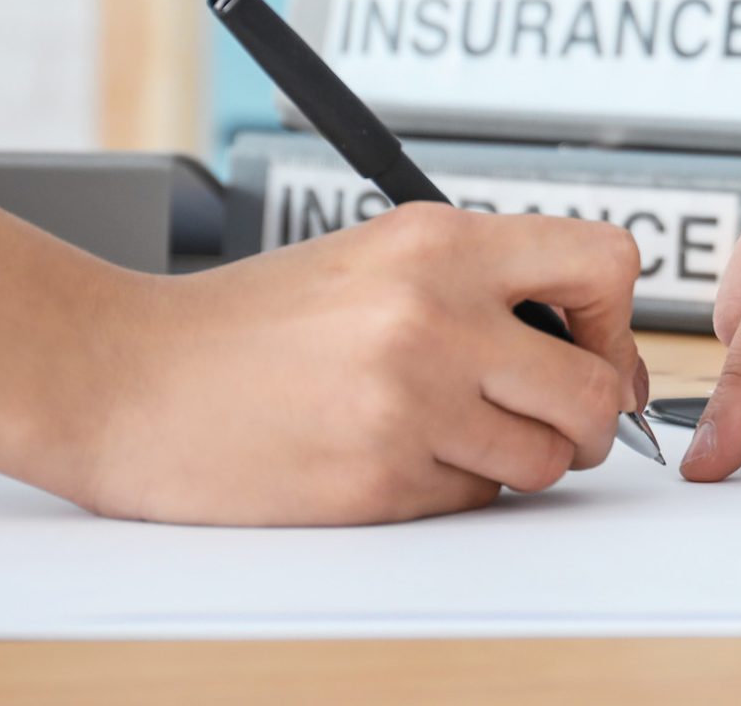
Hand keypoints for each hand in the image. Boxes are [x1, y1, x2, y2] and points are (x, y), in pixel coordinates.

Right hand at [67, 203, 646, 525]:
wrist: (123, 377)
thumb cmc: (244, 323)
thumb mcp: (369, 256)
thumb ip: (477, 282)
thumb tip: (589, 339)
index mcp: (437, 241)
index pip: (605, 262)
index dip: (617, 320)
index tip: (594, 347)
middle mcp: (433, 313)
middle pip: (595, 386)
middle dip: (590, 418)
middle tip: (555, 421)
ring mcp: (406, 402)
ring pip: (545, 459)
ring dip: (521, 461)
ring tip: (460, 437)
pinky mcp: (376, 481)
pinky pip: (472, 499)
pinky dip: (454, 489)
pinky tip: (395, 458)